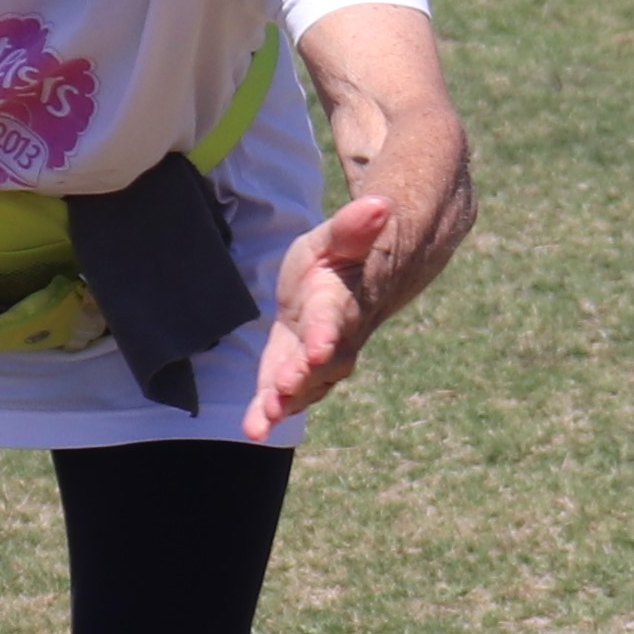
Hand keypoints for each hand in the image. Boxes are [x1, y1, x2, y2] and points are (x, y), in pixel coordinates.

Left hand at [242, 194, 392, 441]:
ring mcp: (318, 360)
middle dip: (302, 377)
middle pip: (320, 363)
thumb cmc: (342, 257)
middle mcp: (335, 338)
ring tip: (263, 421)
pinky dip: (271, 413)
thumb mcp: (339, 236)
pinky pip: (286, 394)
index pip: (334, 319)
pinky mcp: (298, 370)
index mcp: (340, 301)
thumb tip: (379, 204)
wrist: (352, 286)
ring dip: (284, 402)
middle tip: (283, 390)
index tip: (319, 348)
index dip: (326, 333)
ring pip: (304, 385)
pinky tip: (254, 429)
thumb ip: (354, 226)